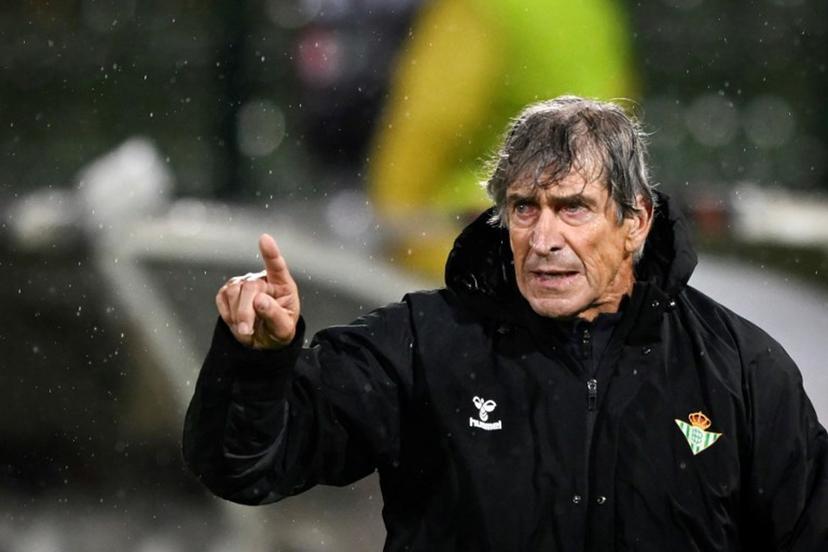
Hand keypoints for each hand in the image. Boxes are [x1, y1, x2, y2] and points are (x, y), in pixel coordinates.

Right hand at [215, 234, 300, 348]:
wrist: (263, 340)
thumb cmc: (277, 329)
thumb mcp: (283, 328)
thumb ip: (274, 315)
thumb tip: (260, 301)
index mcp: (282, 285)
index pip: (277, 266)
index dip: (271, 252)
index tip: (265, 239)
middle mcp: (262, 280)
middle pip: (249, 287)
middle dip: (245, 312)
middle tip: (247, 330)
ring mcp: (244, 283)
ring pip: (233, 292)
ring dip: (237, 315)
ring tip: (247, 328)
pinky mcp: (228, 290)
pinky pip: (222, 299)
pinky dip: (228, 314)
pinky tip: (238, 320)